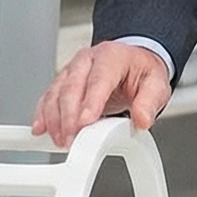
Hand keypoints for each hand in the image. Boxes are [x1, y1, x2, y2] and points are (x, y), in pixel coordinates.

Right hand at [29, 41, 172, 147]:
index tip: (85, 122)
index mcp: (111, 56)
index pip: (99, 78)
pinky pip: (48, 97)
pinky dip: (43, 114)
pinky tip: (41, 129)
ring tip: (61, 140)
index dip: (90, 101)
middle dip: (68, 116)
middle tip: (71, 139)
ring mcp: (72, 70)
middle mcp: (87, 60)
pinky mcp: (62, 82)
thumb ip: (149, 102)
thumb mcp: (156, 84)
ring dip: (55, 119)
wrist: (132, 62)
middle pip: (72, 86)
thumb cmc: (141, 72)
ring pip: (56, 92)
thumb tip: (142, 119)